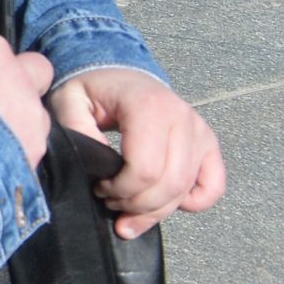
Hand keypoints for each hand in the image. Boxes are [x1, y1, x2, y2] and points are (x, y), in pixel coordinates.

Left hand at [49, 67, 226, 237]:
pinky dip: (193, 203)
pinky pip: (213, 186)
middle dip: (137, 205)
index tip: (99, 188)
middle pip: (169, 185)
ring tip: (129, 208)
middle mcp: (181, 118)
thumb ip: (77, 130)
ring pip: (186, 190)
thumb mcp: (70, 100)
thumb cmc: (95, 89)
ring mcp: (199, 131)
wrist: (121, 73)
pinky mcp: (208, 143)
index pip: (144, 169)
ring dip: (157, 210)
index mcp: (148, 107)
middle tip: (111, 202)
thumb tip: (99, 166)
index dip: (121, 190)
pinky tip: (165, 202)